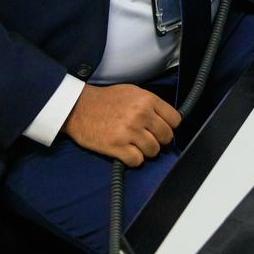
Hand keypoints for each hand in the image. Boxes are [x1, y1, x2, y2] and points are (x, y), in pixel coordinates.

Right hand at [62, 83, 180, 166]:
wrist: (79, 107)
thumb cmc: (106, 100)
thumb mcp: (132, 92)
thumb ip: (150, 104)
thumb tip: (166, 119)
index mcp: (147, 99)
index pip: (175, 120)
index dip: (169, 126)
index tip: (161, 129)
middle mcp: (141, 114)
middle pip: (166, 137)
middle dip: (159, 140)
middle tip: (147, 138)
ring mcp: (129, 131)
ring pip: (153, 150)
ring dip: (146, 151)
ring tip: (135, 145)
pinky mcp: (117, 146)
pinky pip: (137, 161)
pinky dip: (133, 159)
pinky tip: (126, 152)